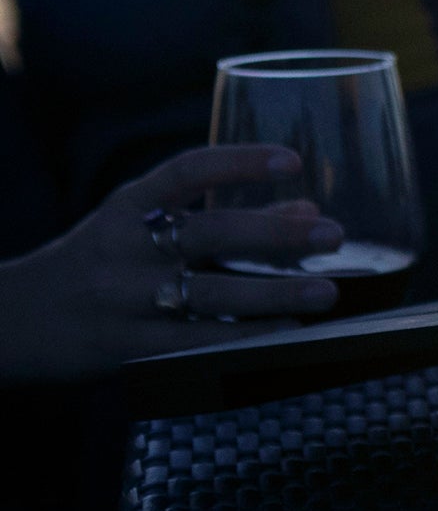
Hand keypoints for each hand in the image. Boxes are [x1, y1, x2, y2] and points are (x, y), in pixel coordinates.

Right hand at [0, 147, 340, 382]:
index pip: (185, 171)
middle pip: (208, 233)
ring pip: (209, 296)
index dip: (240, 162)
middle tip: (332, 233)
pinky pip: (195, 346)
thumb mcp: (137, 230)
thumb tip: (306, 211)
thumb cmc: (92, 268)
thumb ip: (214, 218)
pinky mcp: (126, 349)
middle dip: (275, 234)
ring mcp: (123, 301)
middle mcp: (123, 249)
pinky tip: (287, 339)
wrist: (8, 323)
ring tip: (326, 293)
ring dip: (275, 295)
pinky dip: (246, 342)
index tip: (293, 161)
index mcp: (124, 208)